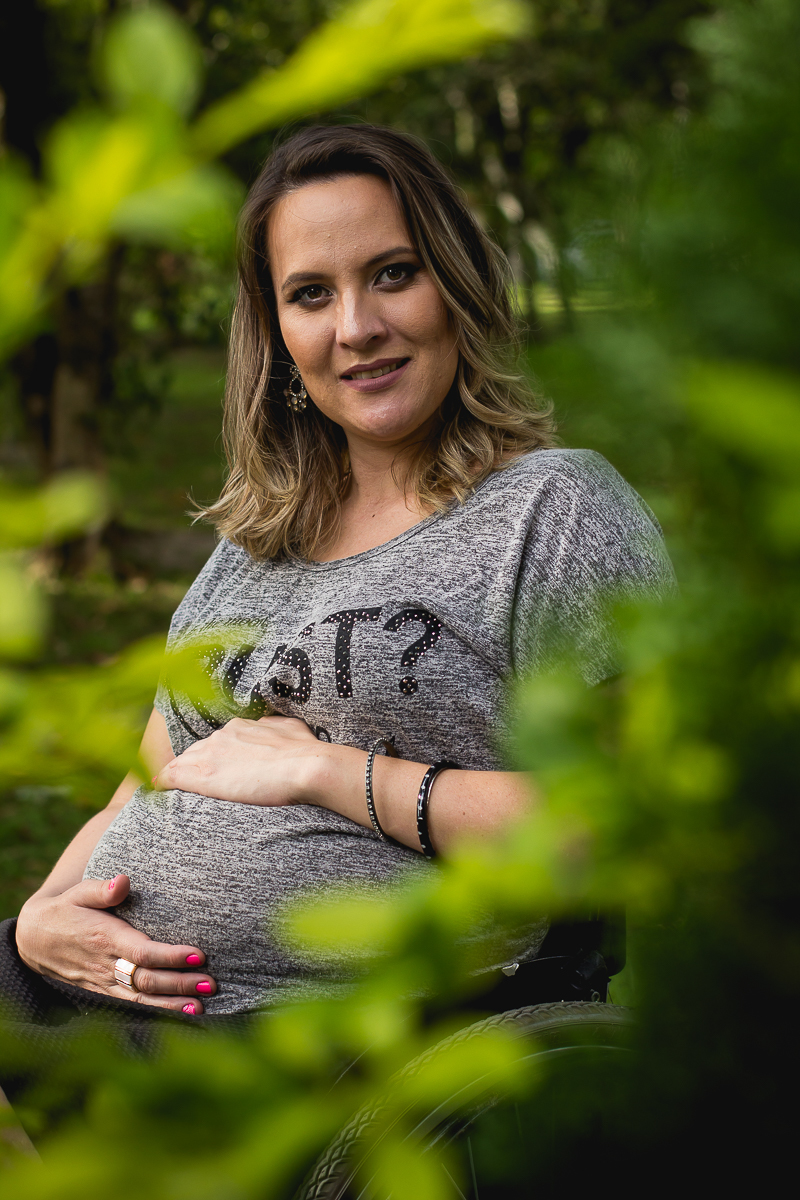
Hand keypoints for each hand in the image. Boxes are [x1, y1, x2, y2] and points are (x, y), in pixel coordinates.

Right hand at [16, 874, 216, 1013]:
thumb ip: (101, 889)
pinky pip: (132, 1006)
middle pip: (148, 979)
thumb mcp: (78, 893)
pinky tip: (180, 1014)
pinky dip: (156, 1012)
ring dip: (172, 1004)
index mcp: (104, 938)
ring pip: (141, 999)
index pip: (143, 952)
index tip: (199, 955)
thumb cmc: (66, 910)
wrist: (35, 939)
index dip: (172, 956)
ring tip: (202, 1006)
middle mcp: (105, 964)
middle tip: (211, 983)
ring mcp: (104, 982)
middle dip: (180, 983)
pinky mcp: (104, 992)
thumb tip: (123, 881)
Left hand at [153, 715, 326, 805]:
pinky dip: (162, 783)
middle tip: (196, 786)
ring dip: (179, 776)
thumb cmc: (306, 751)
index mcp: (240, 726)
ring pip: (183, 763)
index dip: (212, 757)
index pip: (216, 743)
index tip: (213, 769)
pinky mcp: (202, 774)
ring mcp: (210, 753)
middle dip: (194, 766)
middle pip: (196, 752)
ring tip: (172, 792)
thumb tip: (270, 729)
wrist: (307, 766)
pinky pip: (171, 775)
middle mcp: (221, 736)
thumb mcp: (290, 728)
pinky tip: (156, 791)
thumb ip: (274, 728)